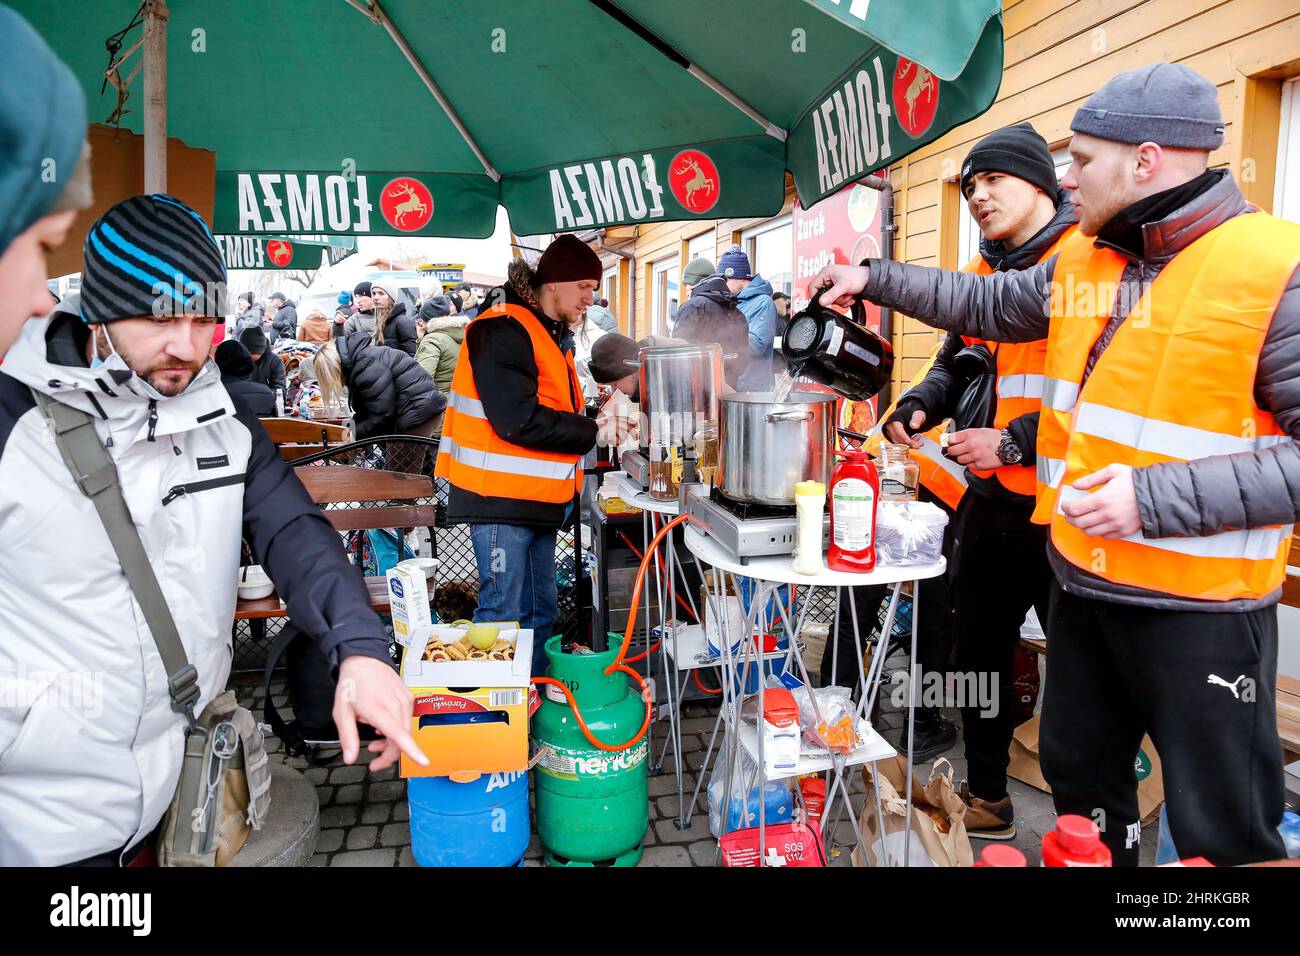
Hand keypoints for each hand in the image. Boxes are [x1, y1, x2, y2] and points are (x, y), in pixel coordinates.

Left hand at [334, 655, 427, 771]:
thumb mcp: (341, 712)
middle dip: (388, 754)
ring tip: (375, 739)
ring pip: (405, 731)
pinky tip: (383, 724)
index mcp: (378, 709)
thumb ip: (348, 736)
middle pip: (401, 739)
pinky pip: (406, 720)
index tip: (423, 762)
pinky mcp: (409, 698)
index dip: (412, 750)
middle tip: (373, 760)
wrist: (364, 659)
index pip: (399, 734)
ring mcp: (405, 700)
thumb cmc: (352, 684)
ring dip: (392, 742)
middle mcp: (396, 704)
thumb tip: (350, 758)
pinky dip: (396, 729)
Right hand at [811, 264, 870, 309]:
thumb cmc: (858, 277)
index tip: (822, 302)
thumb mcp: (843, 286)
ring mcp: (834, 284)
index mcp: (826, 272)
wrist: (870, 280)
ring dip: (841, 300)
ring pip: (831, 299)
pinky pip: (837, 300)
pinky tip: (850, 296)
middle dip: (834, 298)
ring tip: (848, 294)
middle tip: (842, 295)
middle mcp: (828, 278)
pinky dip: (844, 301)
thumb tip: (821, 302)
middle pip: (823, 295)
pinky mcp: (839, 290)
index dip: (815, 296)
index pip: (812, 286)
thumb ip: (831, 295)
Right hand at [883, 410, 924, 447]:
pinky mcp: (892, 435)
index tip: (913, 443)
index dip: (905, 439)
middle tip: (920, 443)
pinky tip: (913, 441)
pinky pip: (897, 443)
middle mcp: (890, 425)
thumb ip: (917, 419)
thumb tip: (914, 426)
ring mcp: (890, 431)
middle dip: (909, 443)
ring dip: (908, 444)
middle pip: (897, 439)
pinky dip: (905, 444)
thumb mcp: (918, 414)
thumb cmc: (914, 413)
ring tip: (918, 440)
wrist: (911, 412)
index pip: (898, 432)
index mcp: (895, 419)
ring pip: (897, 443)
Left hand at [946, 428, 1003, 469]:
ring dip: (963, 457)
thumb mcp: (979, 430)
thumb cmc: (994, 438)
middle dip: (954, 451)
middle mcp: (970, 445)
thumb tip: (953, 439)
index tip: (950, 443)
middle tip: (958, 450)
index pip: (951, 439)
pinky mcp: (978, 465)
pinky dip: (971, 463)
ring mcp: (974, 456)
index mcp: (970, 435)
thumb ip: (965, 435)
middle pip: (952, 451)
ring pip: (959, 460)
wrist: (1008, 446)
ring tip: (970, 454)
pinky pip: (968, 466)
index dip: (950, 442)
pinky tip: (976, 459)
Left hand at [1060, 464, 1140, 537]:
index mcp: (1102, 499)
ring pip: (1090, 532)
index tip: (1065, 505)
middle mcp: (1107, 514)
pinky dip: (1098, 532)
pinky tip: (1098, 524)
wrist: (1157, 493)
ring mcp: (1115, 524)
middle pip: (1079, 523)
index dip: (1066, 508)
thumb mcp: (1113, 471)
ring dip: (1082, 527)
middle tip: (1069, 514)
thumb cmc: (1135, 481)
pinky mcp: (1124, 531)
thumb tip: (1076, 485)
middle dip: (1070, 519)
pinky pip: (1105, 536)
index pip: (1075, 509)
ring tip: (1081, 520)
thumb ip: (1091, 478)